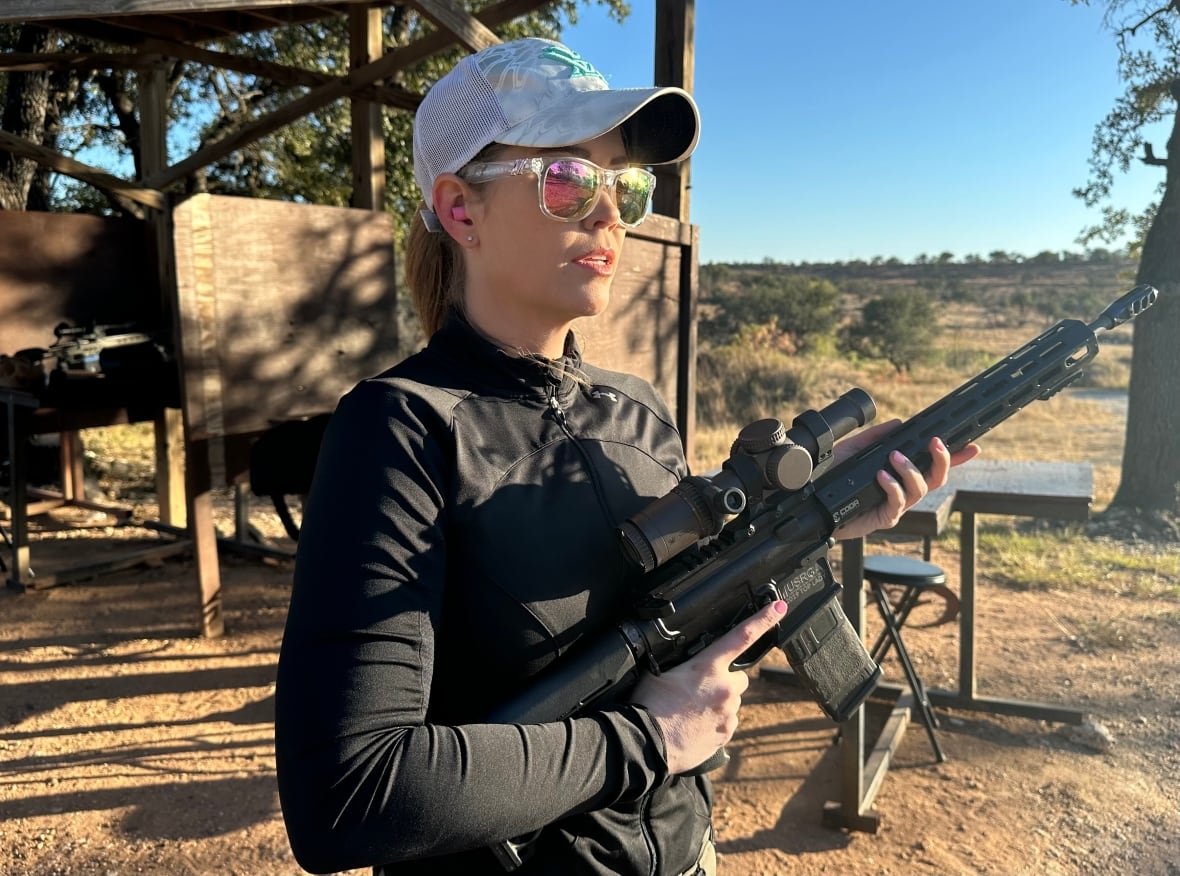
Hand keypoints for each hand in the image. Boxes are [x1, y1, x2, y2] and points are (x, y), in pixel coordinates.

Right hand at [629, 600, 786, 774]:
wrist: (648, 745)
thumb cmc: (649, 708)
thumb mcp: (657, 672)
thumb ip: (677, 664)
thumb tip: (677, 662)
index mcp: (708, 667)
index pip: (741, 636)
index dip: (763, 619)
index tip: (779, 607)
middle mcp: (725, 689)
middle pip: (738, 677)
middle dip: (724, 681)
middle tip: (698, 690)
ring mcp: (728, 714)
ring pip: (731, 702)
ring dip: (717, 704)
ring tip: (690, 712)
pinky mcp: (726, 734)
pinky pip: (726, 723)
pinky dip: (714, 722)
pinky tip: (693, 726)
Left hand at [832, 420, 980, 540]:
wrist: (811, 498)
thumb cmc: (832, 476)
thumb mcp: (855, 449)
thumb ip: (876, 437)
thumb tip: (899, 424)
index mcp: (901, 474)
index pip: (934, 464)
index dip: (957, 457)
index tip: (973, 446)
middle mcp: (904, 490)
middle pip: (937, 478)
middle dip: (943, 460)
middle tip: (936, 444)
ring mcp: (896, 506)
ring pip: (920, 490)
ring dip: (911, 470)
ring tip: (895, 457)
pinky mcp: (884, 518)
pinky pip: (897, 503)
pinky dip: (892, 486)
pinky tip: (882, 476)